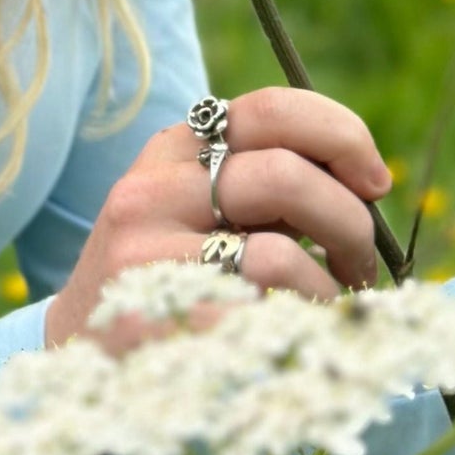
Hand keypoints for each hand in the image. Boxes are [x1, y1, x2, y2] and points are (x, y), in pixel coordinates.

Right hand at [44, 86, 394, 352]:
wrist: (80, 345)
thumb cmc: (170, 275)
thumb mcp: (203, 207)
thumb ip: (268, 185)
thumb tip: (363, 183)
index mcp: (175, 150)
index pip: (270, 110)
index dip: (340, 136)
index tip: (374, 181)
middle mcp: (152, 188)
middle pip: (285, 177)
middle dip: (348, 223)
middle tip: (357, 265)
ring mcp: (143, 253)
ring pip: (276, 255)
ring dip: (325, 291)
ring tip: (324, 308)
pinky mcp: (148, 317)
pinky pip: (253, 320)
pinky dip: (293, 332)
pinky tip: (287, 338)